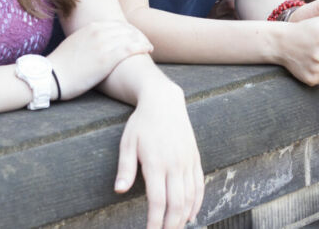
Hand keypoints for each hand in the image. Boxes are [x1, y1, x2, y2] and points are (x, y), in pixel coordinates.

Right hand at [48, 21, 152, 99]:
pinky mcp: (106, 58)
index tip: (135, 36)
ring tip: (149, 46)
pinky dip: (141, 47)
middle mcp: (98, 32)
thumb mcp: (75, 44)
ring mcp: (103, 44)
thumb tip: (95, 45)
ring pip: (130, 37)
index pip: (117, 24)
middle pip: (126, 28)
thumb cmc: (62, 65)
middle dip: (138, 34)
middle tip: (146, 41)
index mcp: (90, 28)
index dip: (129, 29)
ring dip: (143, 40)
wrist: (51, 76)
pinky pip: (130, 48)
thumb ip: (87, 40)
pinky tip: (148, 49)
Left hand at [114, 83, 203, 228]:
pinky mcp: (195, 158)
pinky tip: (191, 215)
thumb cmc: (141, 123)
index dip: (154, 221)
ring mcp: (187, 162)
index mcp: (156, 163)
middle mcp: (175, 164)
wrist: (164, 101)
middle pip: (176, 204)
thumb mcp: (128, 143)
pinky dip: (197, 203)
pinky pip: (199, 185)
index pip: (157, 200)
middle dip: (171, 225)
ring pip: (190, 197)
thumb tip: (119, 190)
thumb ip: (125, 168)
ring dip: (183, 218)